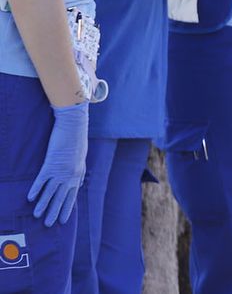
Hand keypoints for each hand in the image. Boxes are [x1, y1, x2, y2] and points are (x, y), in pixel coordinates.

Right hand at [29, 102, 87, 225]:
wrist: (74, 126)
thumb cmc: (77, 140)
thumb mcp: (80, 158)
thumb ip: (77, 171)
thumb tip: (76, 183)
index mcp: (78, 174)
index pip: (72, 196)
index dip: (67, 208)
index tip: (63, 220)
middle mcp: (70, 175)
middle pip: (61, 198)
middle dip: (54, 212)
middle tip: (48, 225)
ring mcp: (60, 170)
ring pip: (50, 192)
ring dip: (42, 205)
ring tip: (36, 216)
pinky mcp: (51, 164)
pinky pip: (41, 180)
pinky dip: (36, 189)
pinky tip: (30, 198)